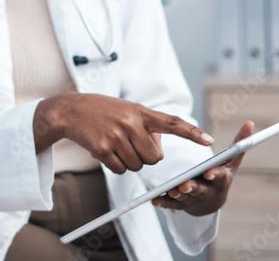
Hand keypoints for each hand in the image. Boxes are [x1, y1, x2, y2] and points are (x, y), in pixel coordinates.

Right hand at [34, 94, 214, 174]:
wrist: (69, 110)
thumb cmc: (100, 110)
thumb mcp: (126, 110)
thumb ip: (144, 126)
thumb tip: (158, 151)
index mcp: (139, 111)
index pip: (171, 122)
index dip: (191, 132)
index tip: (209, 140)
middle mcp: (130, 123)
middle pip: (154, 157)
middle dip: (146, 157)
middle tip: (130, 144)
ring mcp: (117, 136)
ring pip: (137, 166)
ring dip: (128, 161)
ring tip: (114, 143)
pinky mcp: (104, 149)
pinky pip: (121, 169)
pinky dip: (115, 165)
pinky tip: (105, 150)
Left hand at [152, 121, 253, 215]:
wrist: (213, 200)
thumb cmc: (221, 174)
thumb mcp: (231, 161)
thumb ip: (239, 144)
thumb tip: (250, 123)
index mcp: (221, 180)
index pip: (220, 177)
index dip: (214, 175)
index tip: (208, 172)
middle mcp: (209, 192)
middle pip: (201, 190)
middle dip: (193, 187)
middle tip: (184, 185)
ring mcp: (196, 200)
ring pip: (186, 198)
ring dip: (178, 195)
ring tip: (171, 190)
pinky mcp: (182, 205)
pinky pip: (173, 205)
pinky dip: (164, 202)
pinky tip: (155, 200)